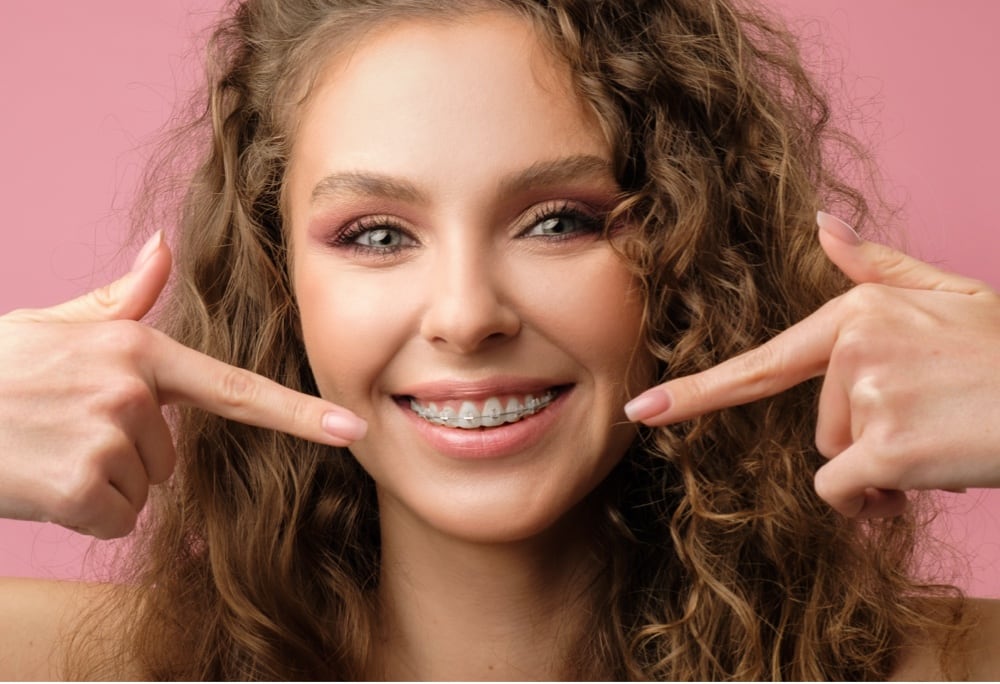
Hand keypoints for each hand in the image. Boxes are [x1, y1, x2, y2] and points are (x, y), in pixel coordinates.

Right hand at [0, 232, 365, 538]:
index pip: (235, 389)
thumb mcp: (59, 327)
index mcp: (139, 351)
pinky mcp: (85, 486)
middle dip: (126, 454)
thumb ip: (123, 297)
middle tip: (64, 431)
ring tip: (49, 452)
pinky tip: (44, 483)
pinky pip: (116, 519)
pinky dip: (84, 513)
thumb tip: (162, 246)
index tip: (351, 430)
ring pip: (144, 490)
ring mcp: (110, 438)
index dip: (299, 414)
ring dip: (101, 484)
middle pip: (171, 455)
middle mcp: (133, 391)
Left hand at [625, 211, 999, 517]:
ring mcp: (867, 394)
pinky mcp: (885, 446)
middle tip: (931, 413)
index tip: (640, 412)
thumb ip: (880, 268)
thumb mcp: (951, 297)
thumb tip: (822, 224)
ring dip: (882, 460)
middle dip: (866, 434)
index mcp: (856, 312)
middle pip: (815, 424)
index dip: (695, 392)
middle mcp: (852, 345)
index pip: (761, 363)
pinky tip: (931, 464)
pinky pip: (842, 488)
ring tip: (939, 430)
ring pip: (835, 458)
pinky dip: (875, 494)